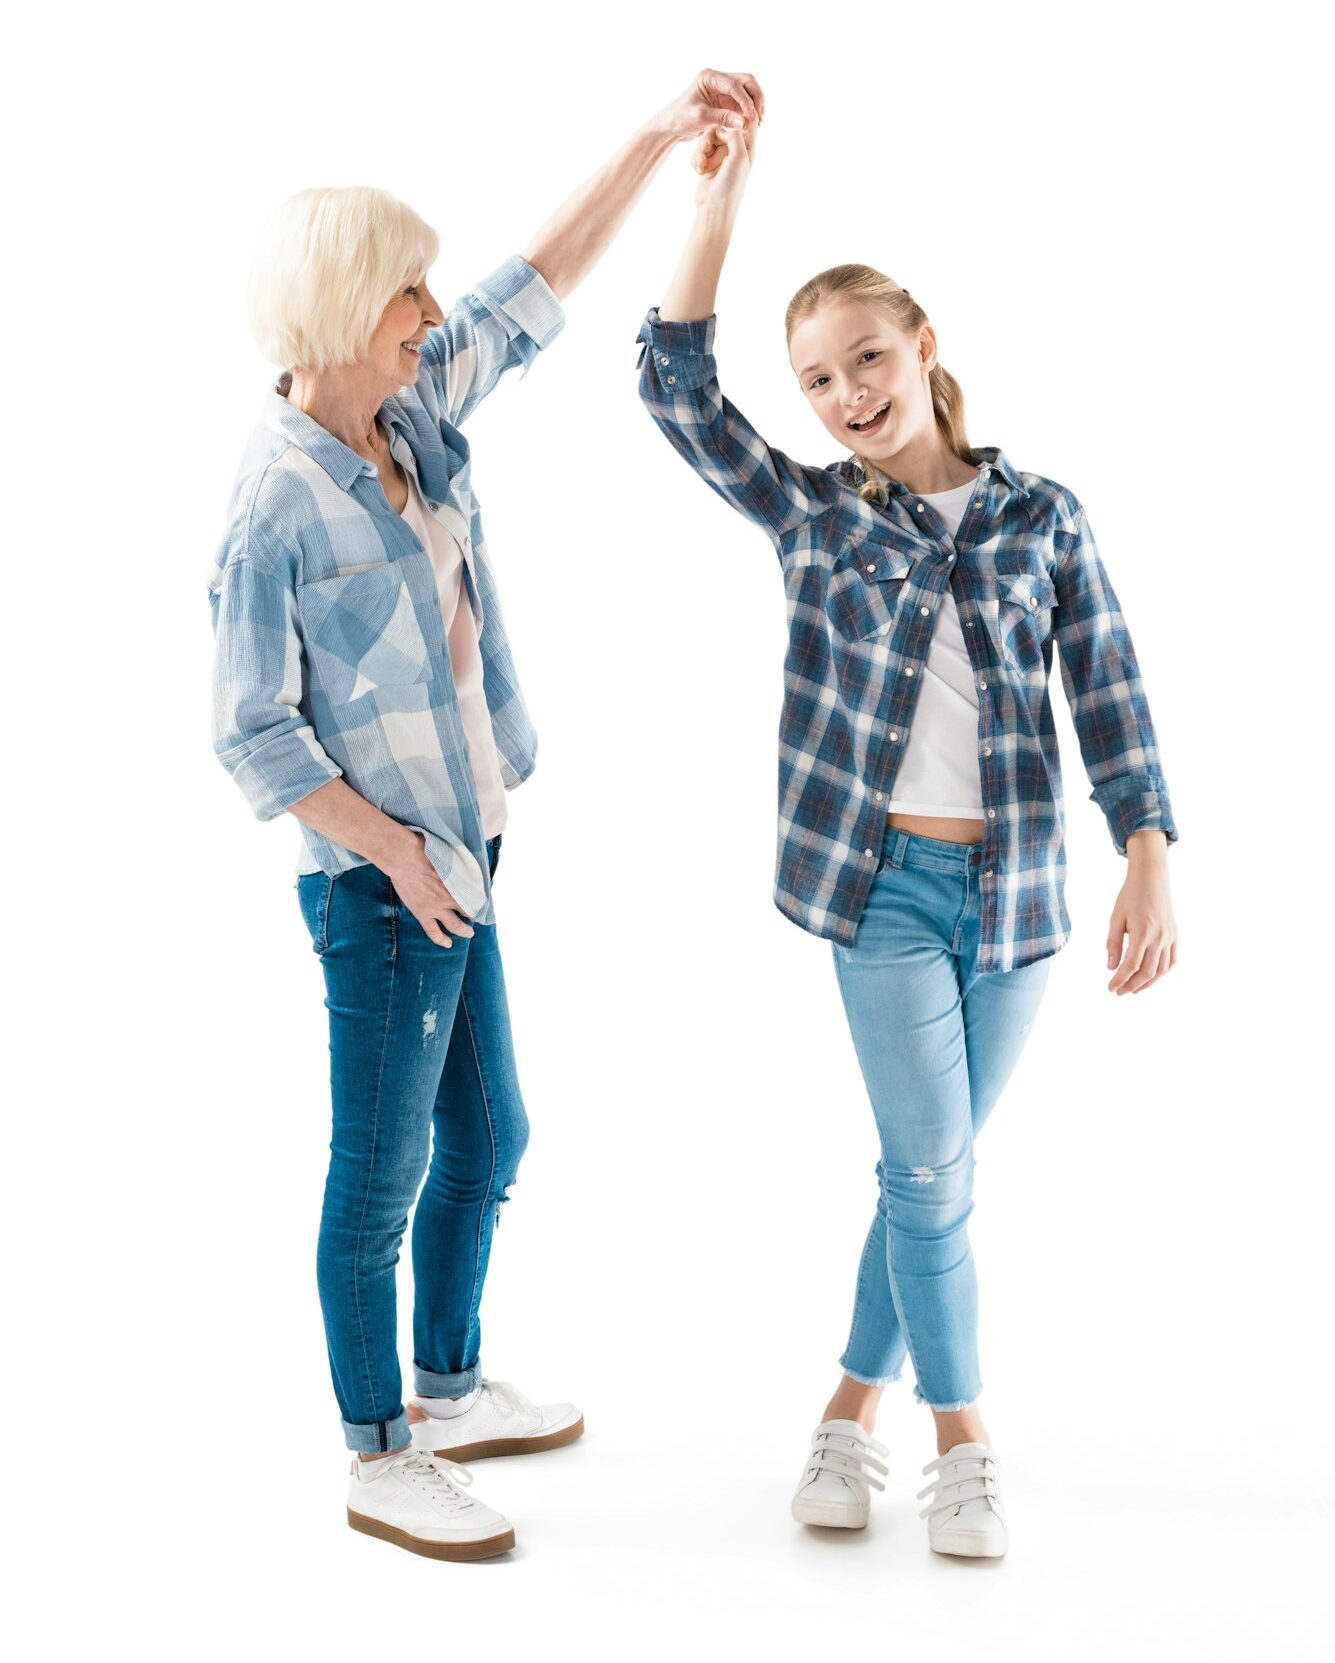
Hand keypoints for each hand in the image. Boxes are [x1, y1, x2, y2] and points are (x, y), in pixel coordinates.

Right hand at [384, 832, 474, 947]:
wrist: (403, 858)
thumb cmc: (424, 851)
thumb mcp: (447, 855)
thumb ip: (456, 865)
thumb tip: (462, 863)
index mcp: (458, 883)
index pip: (476, 897)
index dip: (480, 901)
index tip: (482, 902)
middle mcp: (450, 898)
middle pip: (468, 912)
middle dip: (475, 917)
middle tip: (477, 919)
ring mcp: (436, 908)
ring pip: (455, 926)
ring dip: (464, 931)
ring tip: (469, 933)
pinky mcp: (422, 913)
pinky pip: (433, 932)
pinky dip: (441, 939)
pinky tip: (448, 944)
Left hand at [657, 67, 764, 143]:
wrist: (671, 126)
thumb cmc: (680, 119)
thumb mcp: (700, 118)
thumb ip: (722, 118)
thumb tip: (743, 122)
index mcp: (709, 77)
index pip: (735, 84)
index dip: (746, 101)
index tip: (752, 117)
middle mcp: (718, 80)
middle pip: (747, 82)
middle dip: (756, 98)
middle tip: (760, 118)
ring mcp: (723, 90)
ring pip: (748, 92)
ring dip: (755, 105)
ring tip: (758, 123)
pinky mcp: (725, 101)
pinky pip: (743, 104)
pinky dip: (749, 112)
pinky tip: (752, 125)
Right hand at [690, 119, 756, 213]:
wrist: (713, 208)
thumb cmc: (730, 185)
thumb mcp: (739, 156)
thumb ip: (734, 135)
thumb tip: (723, 126)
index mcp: (747, 147)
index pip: (745, 123)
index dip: (735, 118)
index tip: (726, 118)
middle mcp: (734, 150)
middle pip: (719, 128)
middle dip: (709, 138)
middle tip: (705, 149)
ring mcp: (719, 157)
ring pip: (706, 139)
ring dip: (701, 151)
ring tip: (701, 165)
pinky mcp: (707, 163)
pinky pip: (698, 151)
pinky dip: (696, 160)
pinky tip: (699, 171)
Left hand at [1106, 834, 1176, 993]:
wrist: (1152, 879)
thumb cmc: (1130, 896)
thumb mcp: (1116, 918)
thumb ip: (1113, 943)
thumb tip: (1110, 967)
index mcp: (1142, 933)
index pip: (1130, 965)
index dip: (1120, 980)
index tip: (1110, 988)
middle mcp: (1159, 938)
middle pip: (1147, 972)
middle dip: (1131, 985)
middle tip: (1118, 992)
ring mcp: (1169, 937)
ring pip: (1161, 970)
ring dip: (1147, 983)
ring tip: (1133, 989)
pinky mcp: (1174, 935)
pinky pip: (1172, 960)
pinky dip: (1162, 972)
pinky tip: (1151, 977)